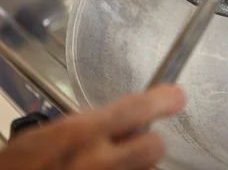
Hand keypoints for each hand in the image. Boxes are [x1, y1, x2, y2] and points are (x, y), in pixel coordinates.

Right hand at [0, 84, 185, 169]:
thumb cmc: (21, 167)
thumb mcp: (51, 134)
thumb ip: (92, 123)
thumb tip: (131, 116)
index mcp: (80, 135)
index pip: (136, 109)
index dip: (161, 100)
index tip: (176, 96)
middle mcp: (98, 162)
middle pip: (154, 147)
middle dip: (149, 142)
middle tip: (134, 141)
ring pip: (145, 169)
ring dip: (133, 165)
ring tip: (105, 164)